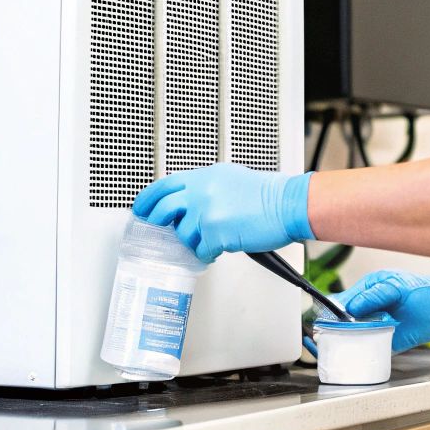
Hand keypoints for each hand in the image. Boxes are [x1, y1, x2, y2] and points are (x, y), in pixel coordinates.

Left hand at [133, 164, 312, 263]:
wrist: (288, 205)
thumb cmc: (268, 195)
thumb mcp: (231, 179)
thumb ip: (206, 187)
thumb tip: (189, 201)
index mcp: (204, 176)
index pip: (164, 185)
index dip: (148, 199)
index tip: (142, 208)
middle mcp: (201, 191)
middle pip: (164, 209)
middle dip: (158, 223)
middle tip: (158, 230)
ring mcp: (206, 212)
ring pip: (183, 234)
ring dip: (194, 241)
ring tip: (211, 239)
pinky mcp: (215, 233)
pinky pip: (201, 250)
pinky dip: (209, 253)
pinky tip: (220, 248)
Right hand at [334, 270, 429, 351]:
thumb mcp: (400, 288)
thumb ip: (375, 296)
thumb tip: (352, 307)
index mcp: (370, 289)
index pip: (342, 301)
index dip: (331, 312)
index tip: (325, 323)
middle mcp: (371, 308)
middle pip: (344, 322)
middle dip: (335, 330)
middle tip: (329, 338)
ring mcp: (379, 325)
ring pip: (355, 337)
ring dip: (348, 342)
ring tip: (341, 346)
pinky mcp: (390, 342)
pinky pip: (371, 349)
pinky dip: (364, 353)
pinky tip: (359, 354)